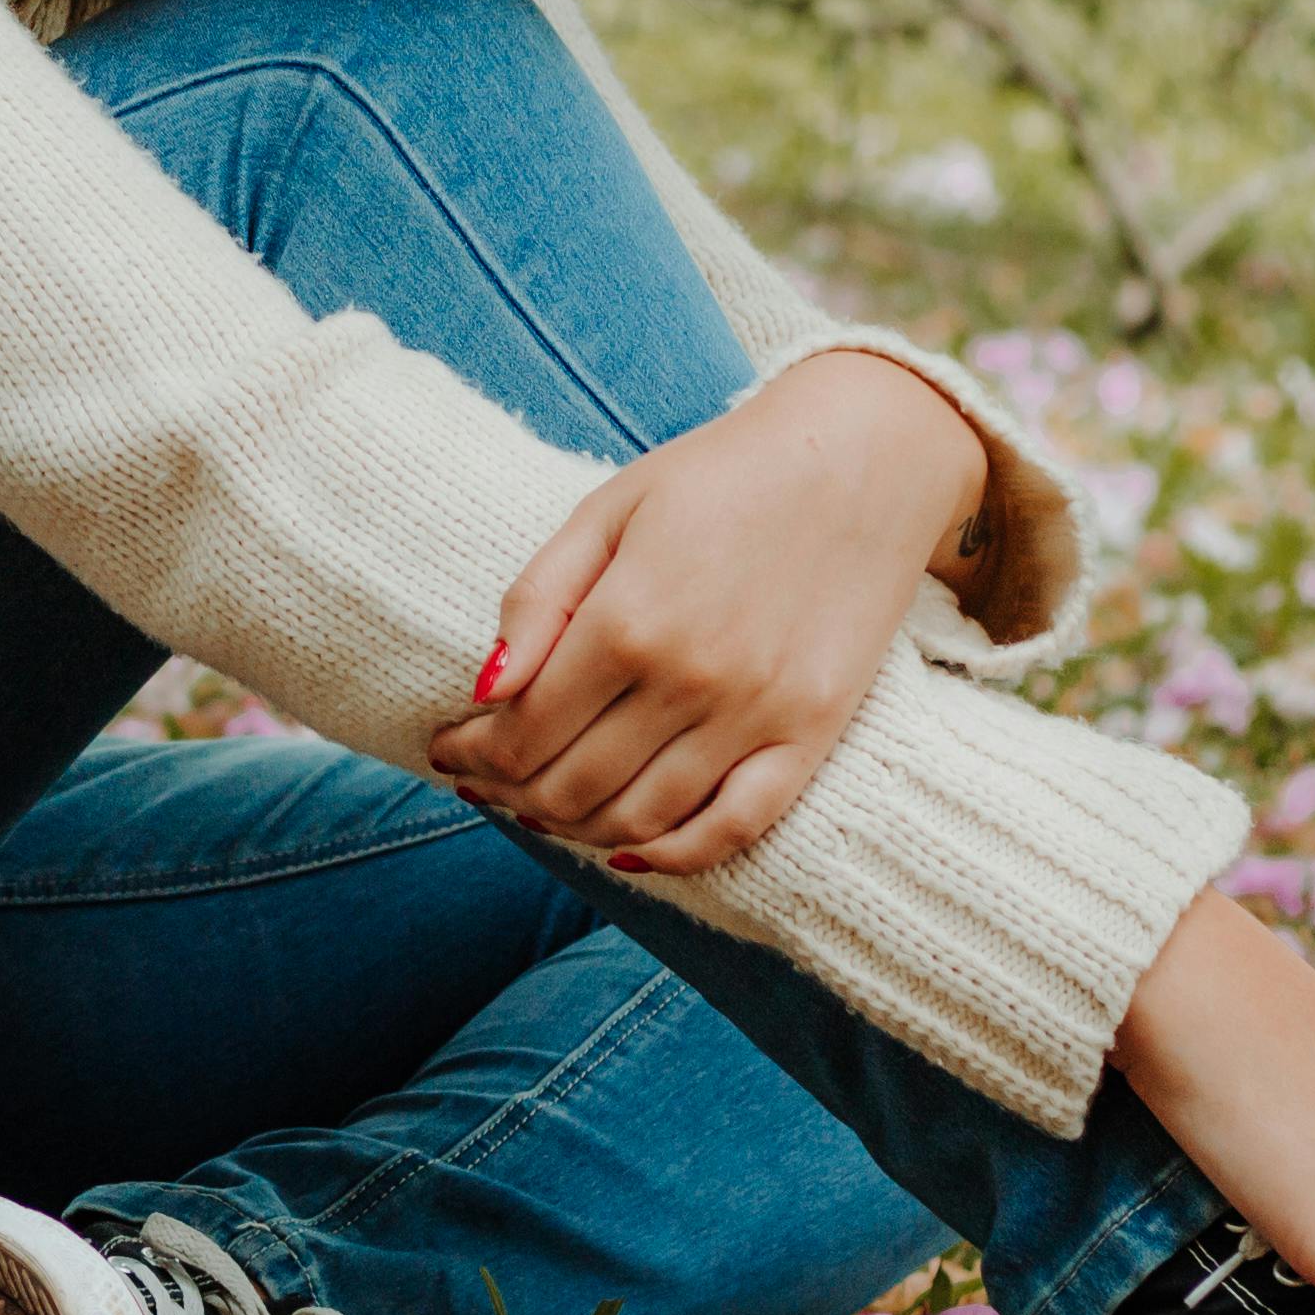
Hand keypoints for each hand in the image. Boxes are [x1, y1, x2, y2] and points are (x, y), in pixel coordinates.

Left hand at [422, 353, 988, 875]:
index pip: (522, 730)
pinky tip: (631, 849)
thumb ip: (540, 597)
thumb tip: (484, 687)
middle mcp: (689, 680)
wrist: (863, 458)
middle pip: (571, 784)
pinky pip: (734, 828)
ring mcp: (757, 715)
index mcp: (627, 618)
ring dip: (574, 827)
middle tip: (486, 781)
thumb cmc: (721, 475)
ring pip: (640, 820)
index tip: (450, 747)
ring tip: (541, 806)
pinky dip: (674, 856)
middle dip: (510, 793)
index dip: (473, 753)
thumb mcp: (608, 508)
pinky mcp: (813, 734)